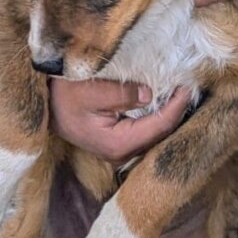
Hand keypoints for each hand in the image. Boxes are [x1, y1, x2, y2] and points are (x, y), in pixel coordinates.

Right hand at [49, 79, 190, 164]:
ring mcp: (121, 148)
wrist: (45, 104)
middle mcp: (122, 153)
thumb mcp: (90, 90)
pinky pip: (147, 128)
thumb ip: (121, 93)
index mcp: (117, 144)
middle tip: (192, 85)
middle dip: (178, 110)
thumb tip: (148, 94)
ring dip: (170, 112)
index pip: (160, 127)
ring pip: (156, 132)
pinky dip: (159, 113)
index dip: (177, 106)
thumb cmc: (64, 96)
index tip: (188, 85)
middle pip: (162, 133)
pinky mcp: (120, 139)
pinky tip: (167, 98)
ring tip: (182, 90)